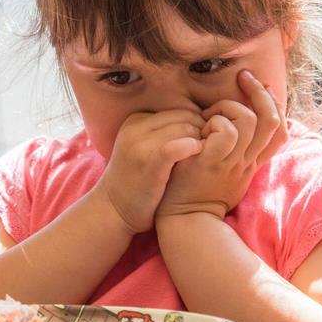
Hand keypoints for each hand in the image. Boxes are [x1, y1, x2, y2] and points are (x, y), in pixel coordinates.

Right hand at [92, 108, 205, 235]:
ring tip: (204, 155)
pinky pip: (177, 146)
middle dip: (200, 129)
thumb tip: (199, 121)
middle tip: (207, 148)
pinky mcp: (148, 163)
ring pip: (184, 128)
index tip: (202, 140)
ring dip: (200, 140)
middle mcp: (135, 128)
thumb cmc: (136, 181)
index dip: (195, 123)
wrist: (113, 210)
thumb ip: (162, 132)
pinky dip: (192, 147)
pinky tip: (198, 155)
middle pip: (183, 116)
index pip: (177, 110)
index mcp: (134, 120)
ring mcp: (140, 145)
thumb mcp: (140, 148)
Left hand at [156, 70, 287, 220]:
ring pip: (248, 120)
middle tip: (243, 77)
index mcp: (252, 164)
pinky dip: (214, 122)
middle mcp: (247, 162)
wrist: (185, 220)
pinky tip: (200, 130)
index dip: (275, 105)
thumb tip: (232, 125)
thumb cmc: (196, 193)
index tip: (262, 87)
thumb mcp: (224, 173)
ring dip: (227, 107)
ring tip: (208, 115)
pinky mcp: (213, 162)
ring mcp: (232, 162)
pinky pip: (226, 131)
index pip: (279, 131)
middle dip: (258, 93)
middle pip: (270, 120)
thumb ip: (233, 152)